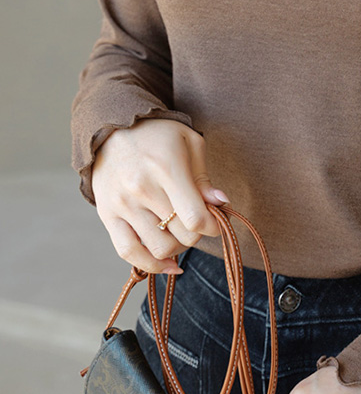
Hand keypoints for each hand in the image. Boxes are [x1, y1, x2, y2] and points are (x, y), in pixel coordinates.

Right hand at [90, 118, 228, 274]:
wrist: (111, 128)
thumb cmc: (157, 135)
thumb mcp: (189, 144)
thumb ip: (204, 178)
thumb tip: (221, 204)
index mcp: (166, 169)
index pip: (196, 218)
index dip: (213, 226)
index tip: (216, 220)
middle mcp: (141, 189)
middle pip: (182, 235)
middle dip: (198, 233)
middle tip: (198, 220)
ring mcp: (122, 205)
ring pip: (160, 249)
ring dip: (178, 247)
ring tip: (180, 232)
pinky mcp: (107, 215)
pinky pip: (129, 253)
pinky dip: (152, 265)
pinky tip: (169, 264)